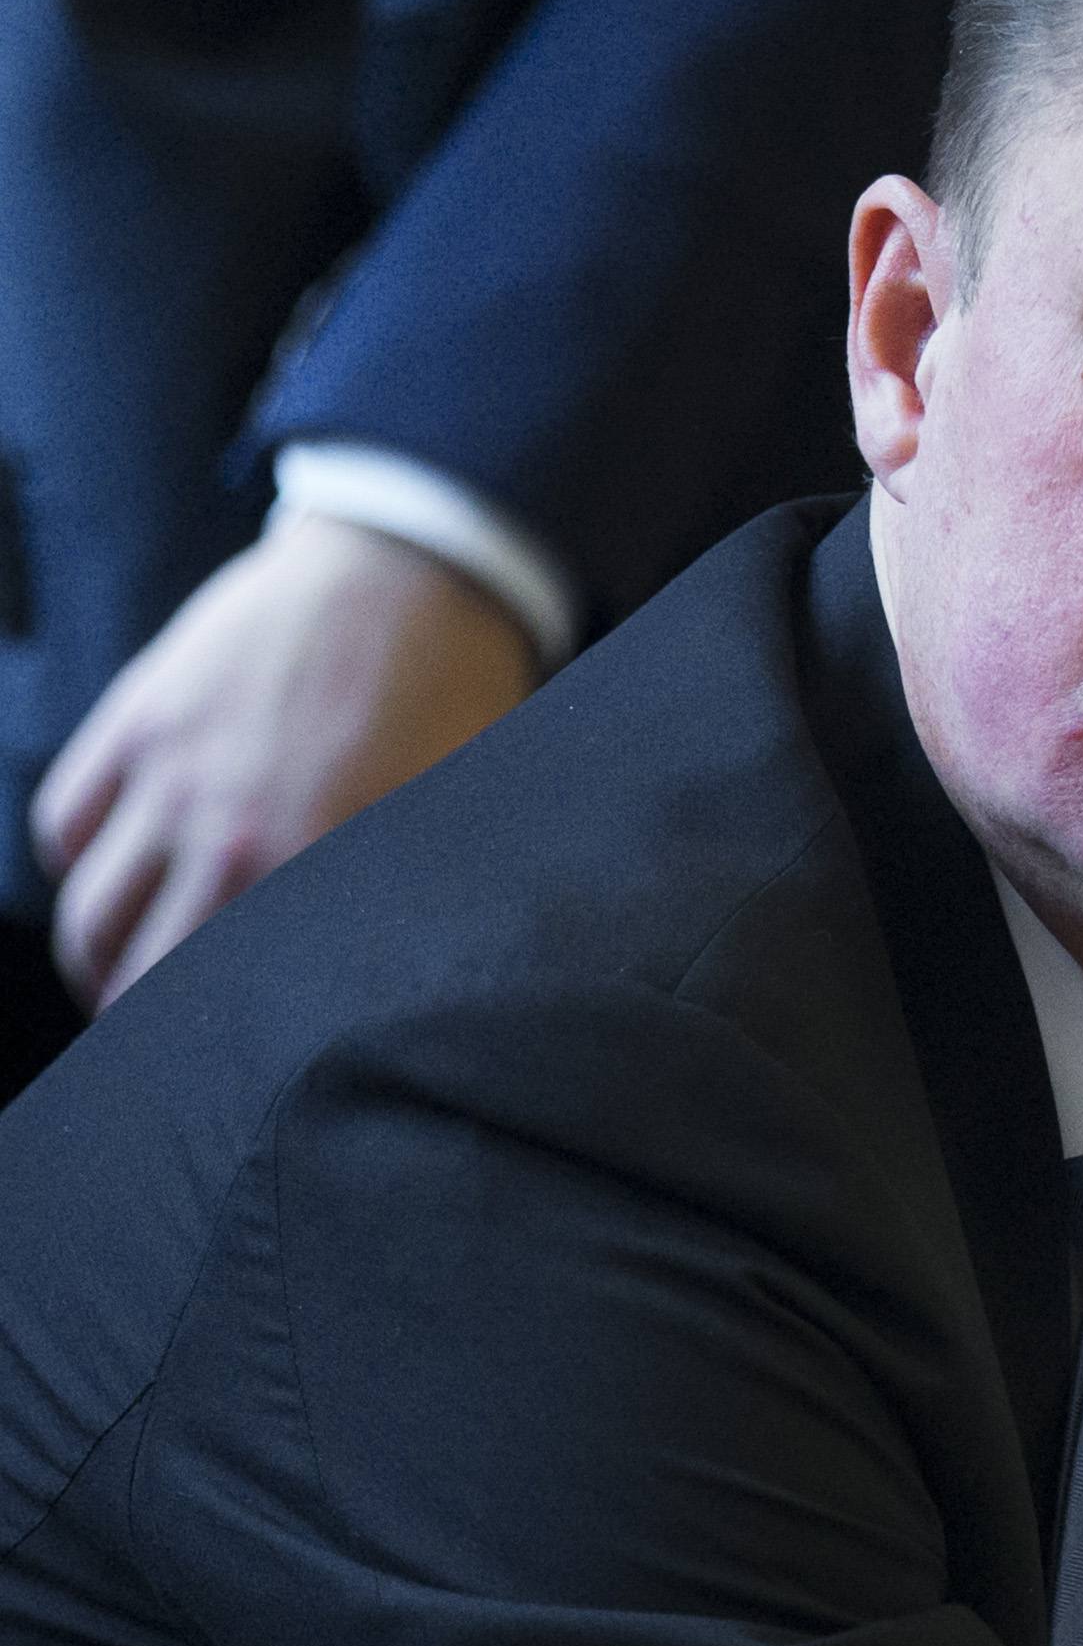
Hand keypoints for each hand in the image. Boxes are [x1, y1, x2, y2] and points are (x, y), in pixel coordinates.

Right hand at [31, 514, 537, 1006]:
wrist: (412, 573)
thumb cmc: (453, 699)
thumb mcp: (450, 815)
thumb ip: (401, 899)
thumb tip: (392, 985)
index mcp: (318, 867)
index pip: (228, 997)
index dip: (216, 1047)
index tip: (223, 1071)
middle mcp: (230, 833)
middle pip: (134, 971)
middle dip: (139, 1023)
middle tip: (157, 1046)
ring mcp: (171, 776)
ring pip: (88, 911)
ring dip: (94, 960)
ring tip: (118, 982)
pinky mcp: (137, 722)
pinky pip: (66, 823)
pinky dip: (77, 863)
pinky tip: (108, 884)